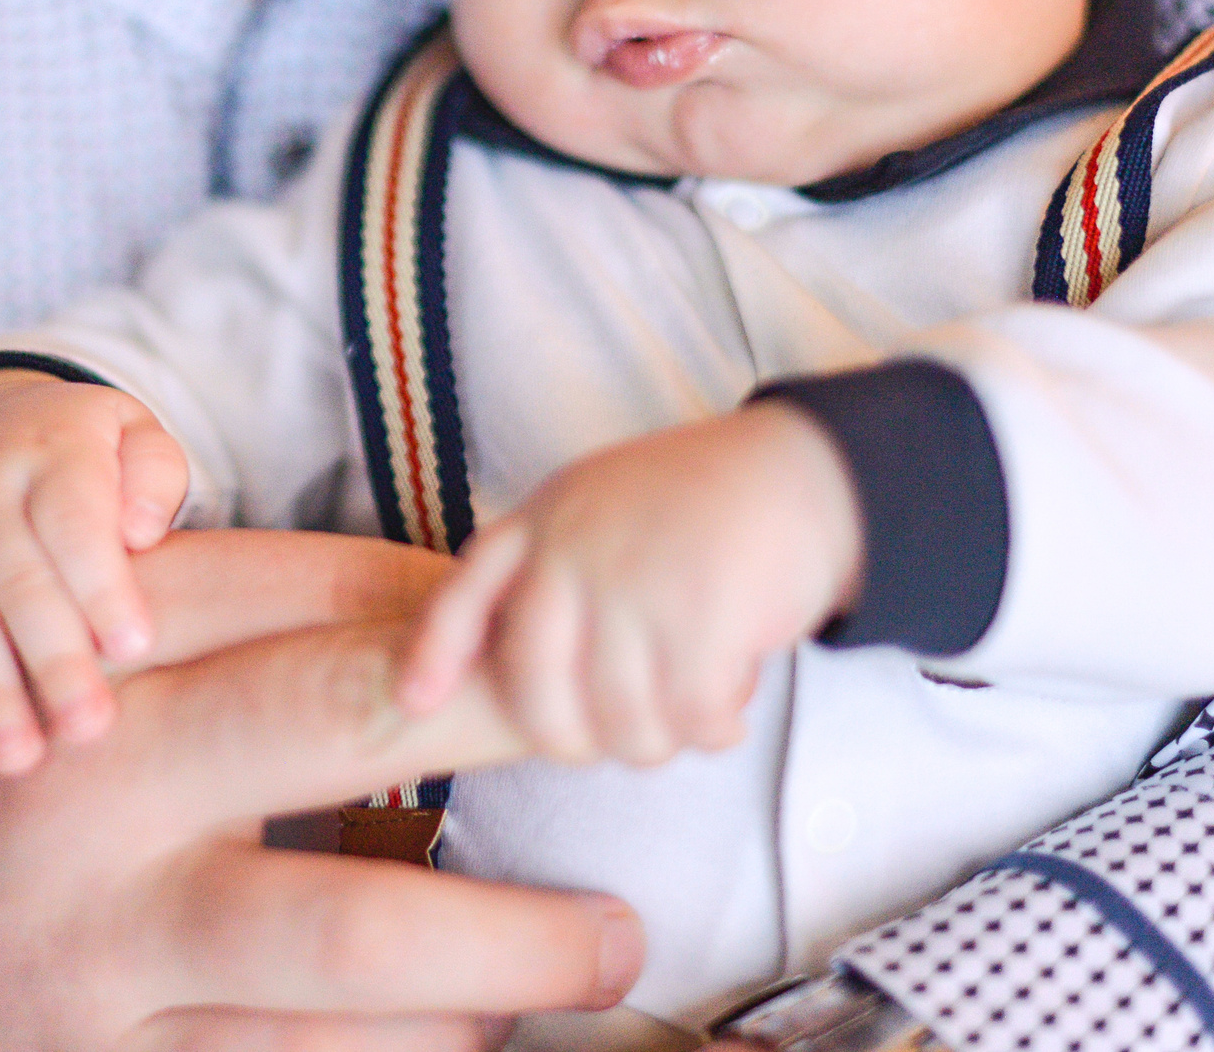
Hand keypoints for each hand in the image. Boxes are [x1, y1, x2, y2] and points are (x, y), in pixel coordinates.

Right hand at [0, 369, 190, 771]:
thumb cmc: (82, 448)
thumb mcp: (132, 431)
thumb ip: (154, 474)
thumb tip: (142, 533)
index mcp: (55, 457)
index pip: (74, 523)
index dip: (101, 584)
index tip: (135, 645)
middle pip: (18, 581)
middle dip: (53, 658)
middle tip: (89, 727)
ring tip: (14, 759)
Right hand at [0, 530, 646, 1051]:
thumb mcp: (24, 648)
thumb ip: (187, 628)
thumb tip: (404, 628)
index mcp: (74, 670)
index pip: (289, 595)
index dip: (440, 603)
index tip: (544, 622)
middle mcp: (83, 800)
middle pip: (324, 728)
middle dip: (502, 723)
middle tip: (633, 746)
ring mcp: (85, 964)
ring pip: (331, 964)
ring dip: (484, 963)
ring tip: (579, 955)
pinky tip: (458, 1047)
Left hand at [398, 401, 863, 763]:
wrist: (799, 473)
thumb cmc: (697, 506)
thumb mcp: (597, 508)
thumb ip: (550, 572)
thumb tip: (505, 671)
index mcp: (543, 524)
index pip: (464, 594)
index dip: (432, 655)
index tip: (413, 703)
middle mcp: (575, 553)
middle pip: (539, 697)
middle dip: (577, 741)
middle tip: (625, 733)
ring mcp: (634, 585)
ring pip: (620, 725)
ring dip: (661, 738)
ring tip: (692, 706)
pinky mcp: (701, 618)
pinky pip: (689, 720)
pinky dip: (712, 730)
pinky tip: (729, 709)